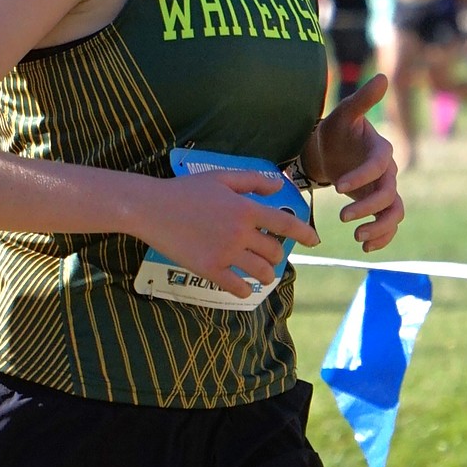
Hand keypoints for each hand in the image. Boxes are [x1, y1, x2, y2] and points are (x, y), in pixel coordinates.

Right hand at [137, 168, 318, 299]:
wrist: (152, 208)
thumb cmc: (186, 189)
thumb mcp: (221, 177)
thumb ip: (252, 181)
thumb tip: (277, 187)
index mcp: (246, 209)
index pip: (285, 225)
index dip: (305, 234)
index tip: (315, 241)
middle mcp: (240, 233)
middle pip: (274, 252)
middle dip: (276, 254)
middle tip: (269, 253)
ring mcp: (225, 253)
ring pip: (261, 272)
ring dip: (266, 274)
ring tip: (261, 272)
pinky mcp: (209, 269)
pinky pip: (237, 287)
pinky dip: (245, 289)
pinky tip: (243, 285)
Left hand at [303, 73, 403, 251]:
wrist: (332, 149)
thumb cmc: (337, 129)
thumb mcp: (344, 113)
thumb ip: (363, 100)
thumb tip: (383, 76)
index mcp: (380, 150)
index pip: (378, 166)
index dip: (362, 177)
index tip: (338, 187)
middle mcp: (387, 172)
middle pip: (388, 194)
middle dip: (367, 208)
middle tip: (342, 218)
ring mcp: (384, 189)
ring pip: (394, 212)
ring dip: (379, 228)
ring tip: (357, 239)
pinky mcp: (378, 204)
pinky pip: (388, 224)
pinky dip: (382, 237)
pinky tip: (365, 247)